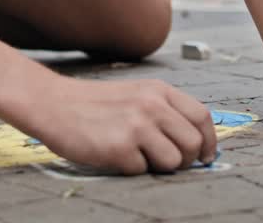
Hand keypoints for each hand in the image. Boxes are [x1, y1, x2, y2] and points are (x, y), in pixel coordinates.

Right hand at [30, 76, 216, 174]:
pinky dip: (131, 168)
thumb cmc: (95, 104)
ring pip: (173, 161)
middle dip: (186, 160)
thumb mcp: (136, 94)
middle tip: (169, 163)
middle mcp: (152, 106)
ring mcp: (136, 126)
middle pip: (193, 143)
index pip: (202, 117)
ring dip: (160, 166)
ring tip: (138, 156)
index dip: (209, 141)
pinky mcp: (119, 148)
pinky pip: (142, 171)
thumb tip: (196, 143)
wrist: (53, 103)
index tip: (206, 156)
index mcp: (159, 91)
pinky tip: (115, 154)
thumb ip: (165, 111)